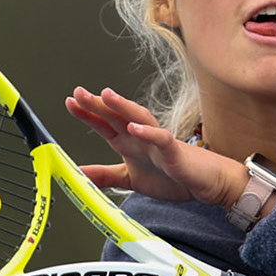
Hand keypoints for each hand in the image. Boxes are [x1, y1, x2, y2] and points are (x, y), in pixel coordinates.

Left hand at [66, 87, 241, 207]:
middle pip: (118, 116)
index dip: (88, 113)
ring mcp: (158, 142)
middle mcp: (141, 137)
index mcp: (129, 142)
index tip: (70, 102)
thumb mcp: (130, 179)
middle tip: (79, 93)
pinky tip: (135, 128)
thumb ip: (105, 176)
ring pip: (139, 118)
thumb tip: (79, 173)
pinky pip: (162, 139)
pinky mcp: (175, 153)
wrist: (205, 183)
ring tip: (107, 96)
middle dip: (98, 104)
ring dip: (123, 107)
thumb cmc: (172, 176)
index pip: (105, 124)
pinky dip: (149, 133)